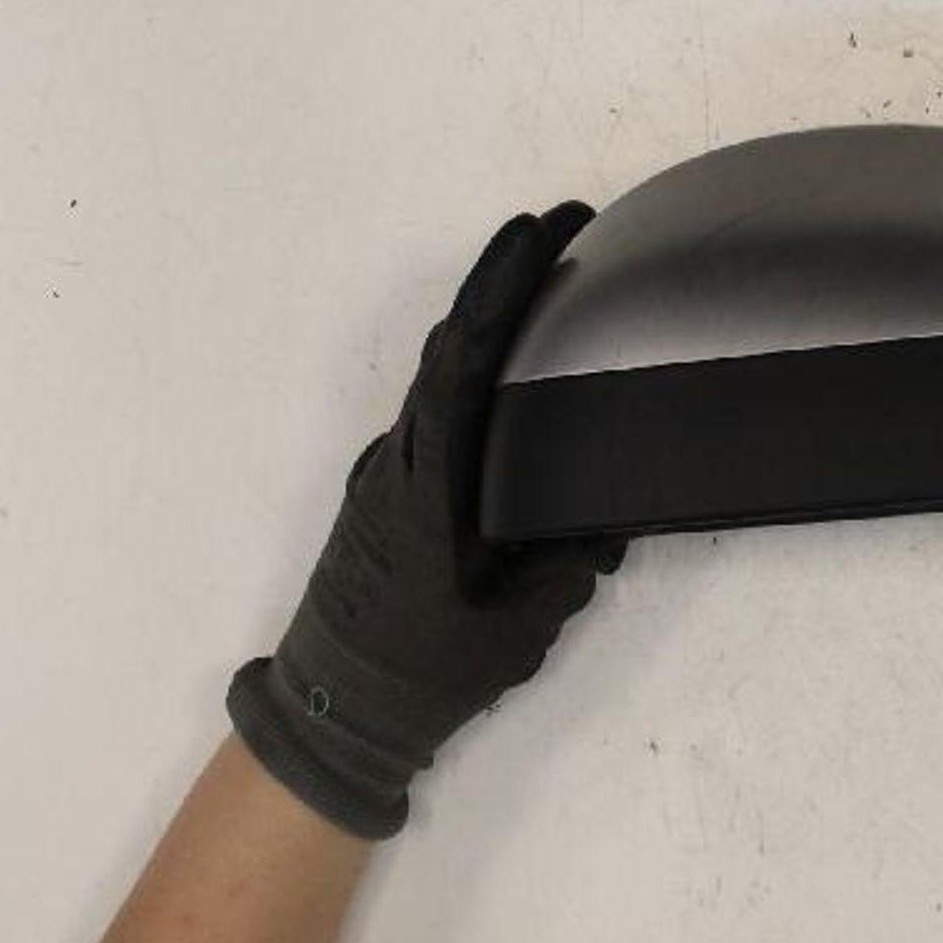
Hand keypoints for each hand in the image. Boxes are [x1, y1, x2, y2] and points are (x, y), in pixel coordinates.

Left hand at [227, 205, 623, 837]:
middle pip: (452, 349)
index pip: (462, 360)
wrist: (338, 714)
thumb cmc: (423, 673)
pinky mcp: (392, 497)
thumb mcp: (518, 626)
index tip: (546, 233)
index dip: (500, 290)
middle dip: (507, 284)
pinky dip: (480, 378)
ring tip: (558, 288)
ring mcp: (390, 475)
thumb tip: (605, 525)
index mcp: (425, 482)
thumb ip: (567, 568)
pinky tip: (521, 379)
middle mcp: (400, 461)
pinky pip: (441, 418)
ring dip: (494, 328)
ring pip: (444, 381)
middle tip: (569, 229)